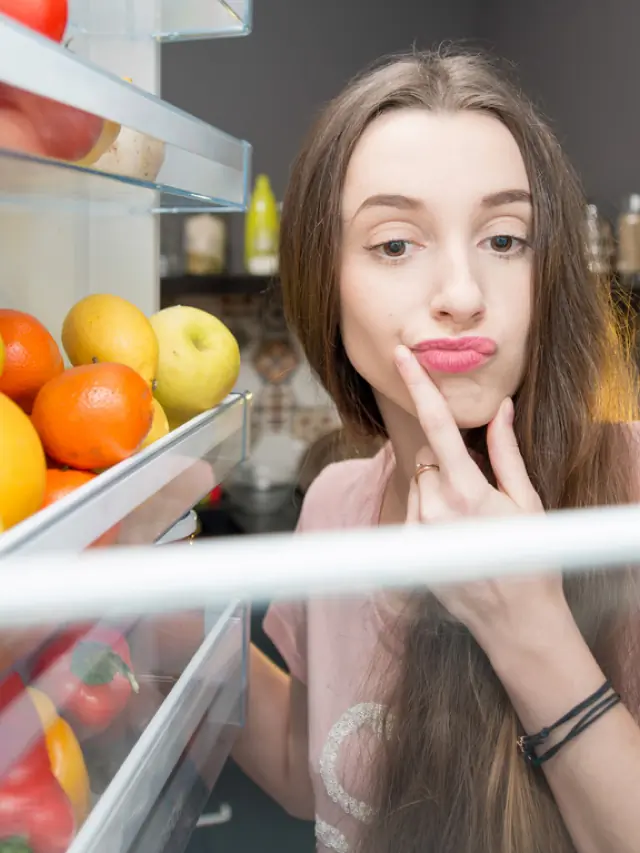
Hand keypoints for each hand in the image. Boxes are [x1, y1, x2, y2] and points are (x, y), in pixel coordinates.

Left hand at [394, 344, 569, 652]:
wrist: (515, 621)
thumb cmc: (530, 558)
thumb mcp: (526, 500)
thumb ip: (506, 451)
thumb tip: (501, 407)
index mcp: (467, 491)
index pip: (436, 426)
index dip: (418, 386)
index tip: (401, 356)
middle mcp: (433, 509)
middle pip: (427, 456)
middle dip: (447, 459)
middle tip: (477, 489)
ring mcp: (416, 532)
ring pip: (418, 482)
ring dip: (437, 487)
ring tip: (468, 521)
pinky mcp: (406, 549)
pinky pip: (412, 509)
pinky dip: (429, 511)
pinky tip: (455, 537)